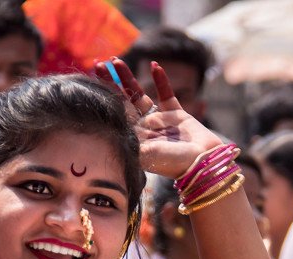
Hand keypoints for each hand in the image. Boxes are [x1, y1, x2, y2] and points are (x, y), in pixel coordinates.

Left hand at [96, 58, 222, 178]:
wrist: (202, 163)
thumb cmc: (172, 162)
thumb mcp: (145, 155)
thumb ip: (128, 142)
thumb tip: (107, 133)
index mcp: (133, 138)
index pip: (114, 113)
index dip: (103, 97)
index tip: (90, 81)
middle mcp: (143, 128)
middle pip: (123, 101)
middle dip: (111, 83)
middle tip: (99, 64)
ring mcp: (159, 120)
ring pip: (140, 95)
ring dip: (128, 78)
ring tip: (116, 61)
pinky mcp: (176, 114)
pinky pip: (166, 94)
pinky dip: (161, 81)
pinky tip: (154, 66)